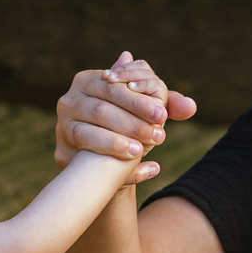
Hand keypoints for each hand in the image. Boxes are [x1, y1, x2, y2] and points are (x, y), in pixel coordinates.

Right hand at [54, 51, 195, 181]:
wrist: (108, 155)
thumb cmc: (130, 123)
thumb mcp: (147, 110)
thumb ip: (168, 105)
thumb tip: (190, 106)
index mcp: (87, 81)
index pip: (112, 87)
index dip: (137, 101)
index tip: (162, 115)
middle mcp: (69, 101)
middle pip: (99, 110)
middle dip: (131, 123)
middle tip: (159, 135)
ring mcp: (61, 128)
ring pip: (85, 134)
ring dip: (115, 143)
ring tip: (142, 151)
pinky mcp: (61, 154)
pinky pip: (82, 163)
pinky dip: (112, 169)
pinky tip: (141, 171)